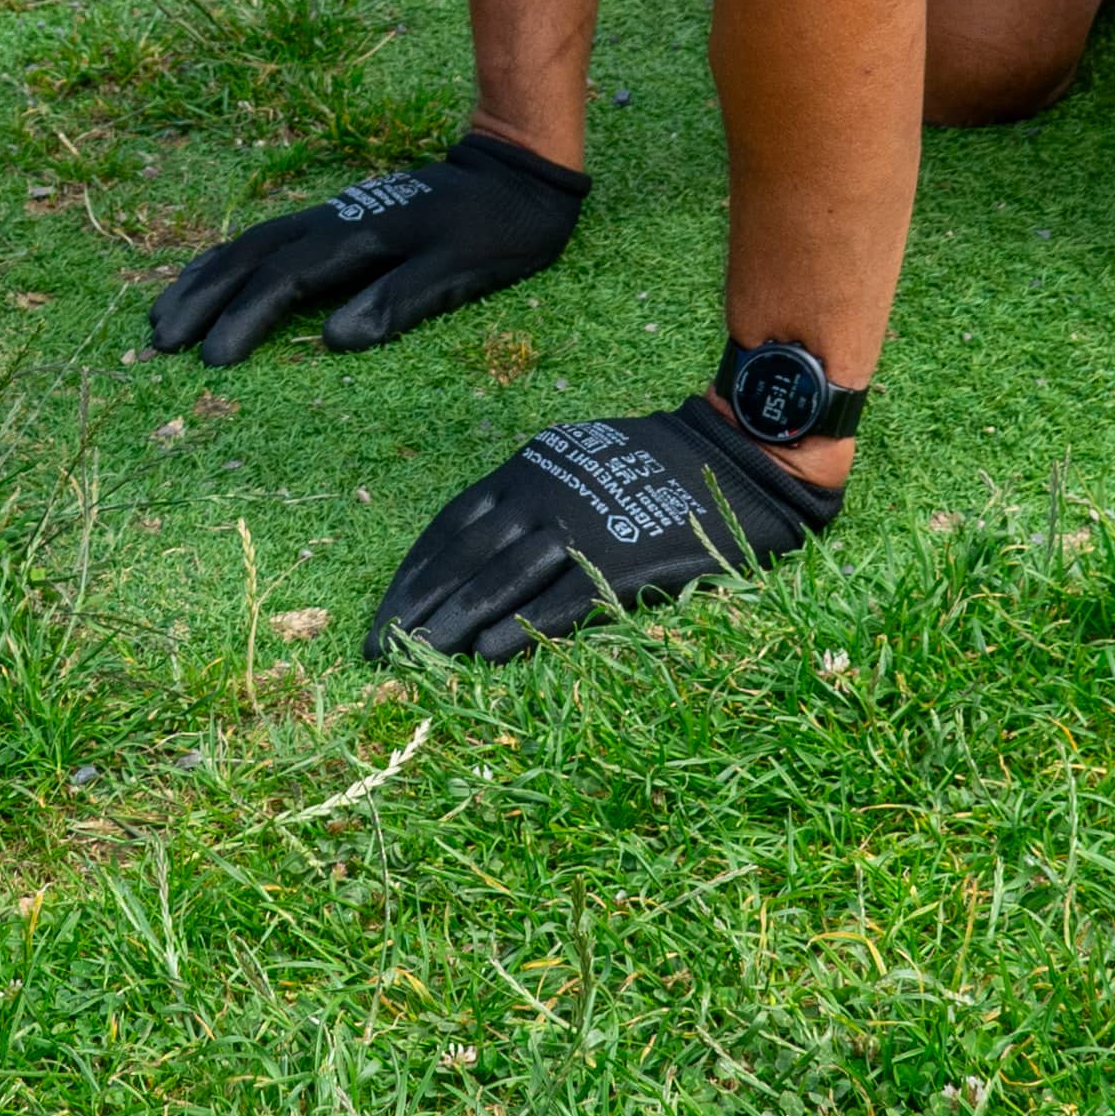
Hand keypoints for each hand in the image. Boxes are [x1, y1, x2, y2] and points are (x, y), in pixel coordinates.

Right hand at [145, 129, 587, 366]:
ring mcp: (332, 215)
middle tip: (159, 341)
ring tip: (162, 313)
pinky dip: (229, 260)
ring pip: (251, 243)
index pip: (287, 281)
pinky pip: (267, 239)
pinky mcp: (337, 218)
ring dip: (205, 278)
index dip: (246, 319)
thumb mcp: (463, 269)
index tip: (212, 359)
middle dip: (202, 299)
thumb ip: (400, 299)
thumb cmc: (497, 230)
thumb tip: (333, 339)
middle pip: (251, 258)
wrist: (515, 171)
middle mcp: (334, 221)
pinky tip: (212, 277)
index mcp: (360, 236)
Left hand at [367, 398, 840, 662]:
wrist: (735, 457)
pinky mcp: (620, 563)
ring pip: (500, 581)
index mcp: (527, 472)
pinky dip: (520, 629)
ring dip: (454, 623)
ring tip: (421, 658)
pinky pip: (560, 600)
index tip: (384, 615)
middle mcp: (542, 497)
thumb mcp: (575, 462)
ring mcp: (580, 529)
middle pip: (463, 559)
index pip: (450, 528)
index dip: (413, 575)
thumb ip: (528, 500)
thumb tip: (477, 553)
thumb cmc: (652, 464)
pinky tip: (487, 656)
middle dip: (418, 607)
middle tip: (378, 651)